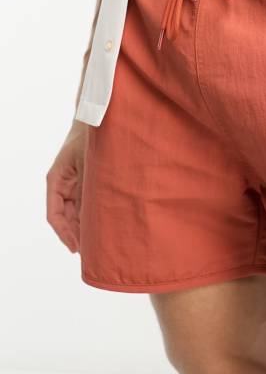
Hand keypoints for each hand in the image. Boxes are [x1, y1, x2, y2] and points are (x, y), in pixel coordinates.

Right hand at [46, 120, 87, 252]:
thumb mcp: (90, 165)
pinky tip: (102, 226)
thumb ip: (90, 189)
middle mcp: (62, 185)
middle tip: (91, 253)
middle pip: (66, 218)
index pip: (55, 215)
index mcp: (56, 181)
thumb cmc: (91, 139)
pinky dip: (91, 215)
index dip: (65, 234)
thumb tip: (93, 217)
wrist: (98, 120)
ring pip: (76, 212)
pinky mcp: (85, 182)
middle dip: (77, 235)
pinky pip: (85, 203)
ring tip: (97, 244)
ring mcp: (73, 184)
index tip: (76, 248)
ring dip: (85, 227)